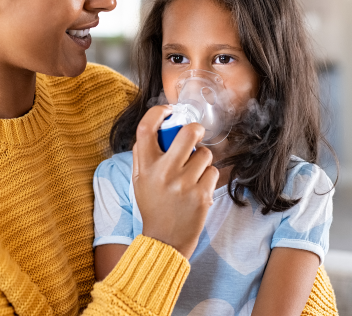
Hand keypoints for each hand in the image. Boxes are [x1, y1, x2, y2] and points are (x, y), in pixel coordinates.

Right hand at [132, 105, 218, 258]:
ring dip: (202, 159)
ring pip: (205, 153)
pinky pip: (212, 171)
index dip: (158, 113)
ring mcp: (184, 184)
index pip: (146, 129)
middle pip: (187, 133)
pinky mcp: (202, 195)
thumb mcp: (139, 180)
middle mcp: (164, 173)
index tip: (167, 111)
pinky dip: (208, 176)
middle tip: (195, 133)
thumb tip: (157, 126)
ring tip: (192, 173)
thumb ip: (143, 155)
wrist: (165, 240)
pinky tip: (198, 187)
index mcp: (145, 167)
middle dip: (195, 129)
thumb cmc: (153, 205)